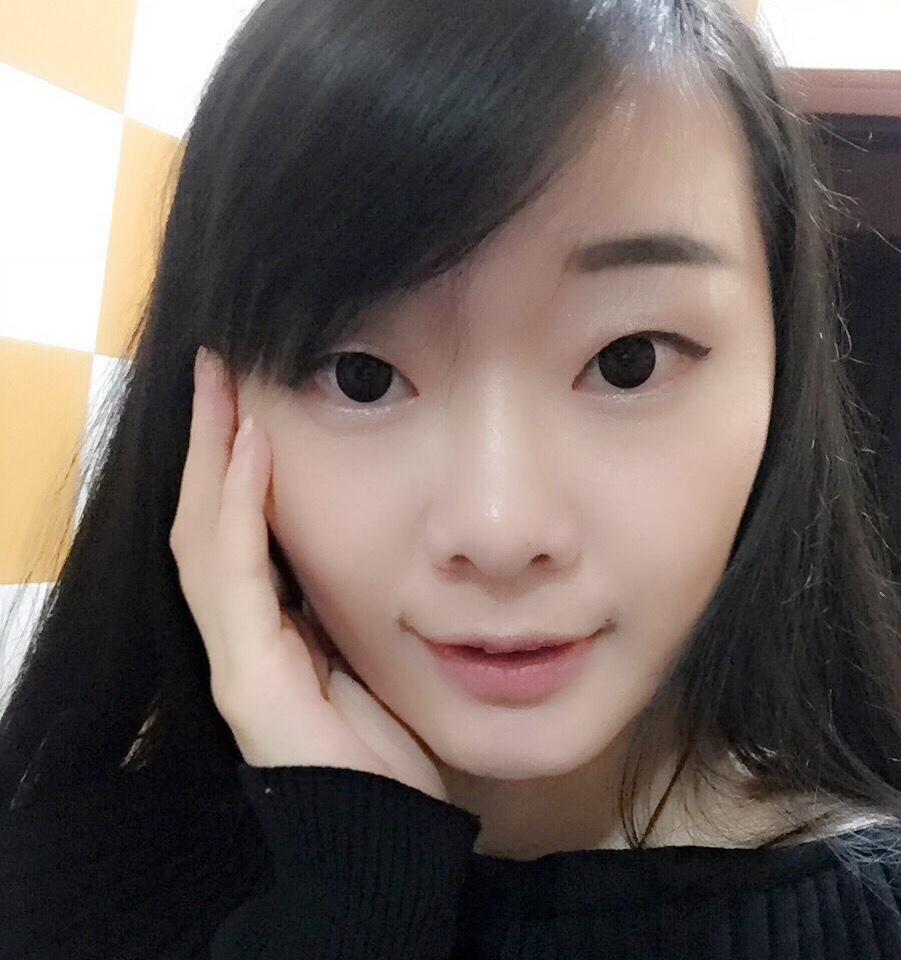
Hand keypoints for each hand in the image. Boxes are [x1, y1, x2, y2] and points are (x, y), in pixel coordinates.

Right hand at [169, 346, 448, 802]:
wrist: (382, 837)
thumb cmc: (385, 750)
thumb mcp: (372, 657)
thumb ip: (349, 604)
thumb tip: (364, 541)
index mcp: (269, 628)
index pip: (232, 527)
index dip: (228, 460)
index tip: (243, 392)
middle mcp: (239, 638)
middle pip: (205, 521)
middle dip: (209, 442)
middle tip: (218, 365)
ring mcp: (236, 659)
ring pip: (204, 539)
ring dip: (210, 458)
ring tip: (220, 386)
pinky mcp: (247, 683)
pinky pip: (233, 580)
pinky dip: (238, 510)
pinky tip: (248, 453)